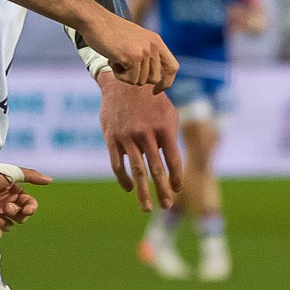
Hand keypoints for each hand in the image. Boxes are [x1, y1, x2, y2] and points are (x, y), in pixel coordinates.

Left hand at [0, 166, 50, 238]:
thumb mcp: (8, 173)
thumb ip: (30, 176)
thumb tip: (50, 180)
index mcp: (13, 193)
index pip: (29, 204)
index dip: (30, 207)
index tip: (27, 209)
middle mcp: (5, 204)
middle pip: (21, 216)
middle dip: (16, 213)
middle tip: (5, 208)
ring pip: (9, 225)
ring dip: (4, 221)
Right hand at [84, 10, 176, 90]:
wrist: (94, 20)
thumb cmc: (110, 32)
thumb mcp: (135, 40)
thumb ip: (146, 54)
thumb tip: (154, 80)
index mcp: (157, 41)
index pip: (172, 67)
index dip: (166, 82)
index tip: (155, 91)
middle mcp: (154, 46)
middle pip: (154, 79)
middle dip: (138, 78)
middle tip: (123, 66)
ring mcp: (144, 52)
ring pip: (140, 81)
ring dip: (125, 76)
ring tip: (116, 59)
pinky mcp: (133, 57)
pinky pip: (130, 80)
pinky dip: (119, 76)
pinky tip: (112, 61)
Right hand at [98, 72, 183, 210]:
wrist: (124, 82)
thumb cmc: (152, 99)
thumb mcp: (169, 113)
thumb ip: (171, 138)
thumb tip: (173, 163)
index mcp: (164, 129)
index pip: (173, 160)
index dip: (176, 178)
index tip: (178, 190)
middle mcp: (147, 134)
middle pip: (157, 169)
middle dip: (163, 190)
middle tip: (167, 206)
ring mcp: (128, 137)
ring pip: (137, 171)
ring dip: (143, 192)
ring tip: (148, 207)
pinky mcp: (112, 138)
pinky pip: (118, 164)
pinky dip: (123, 179)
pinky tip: (129, 188)